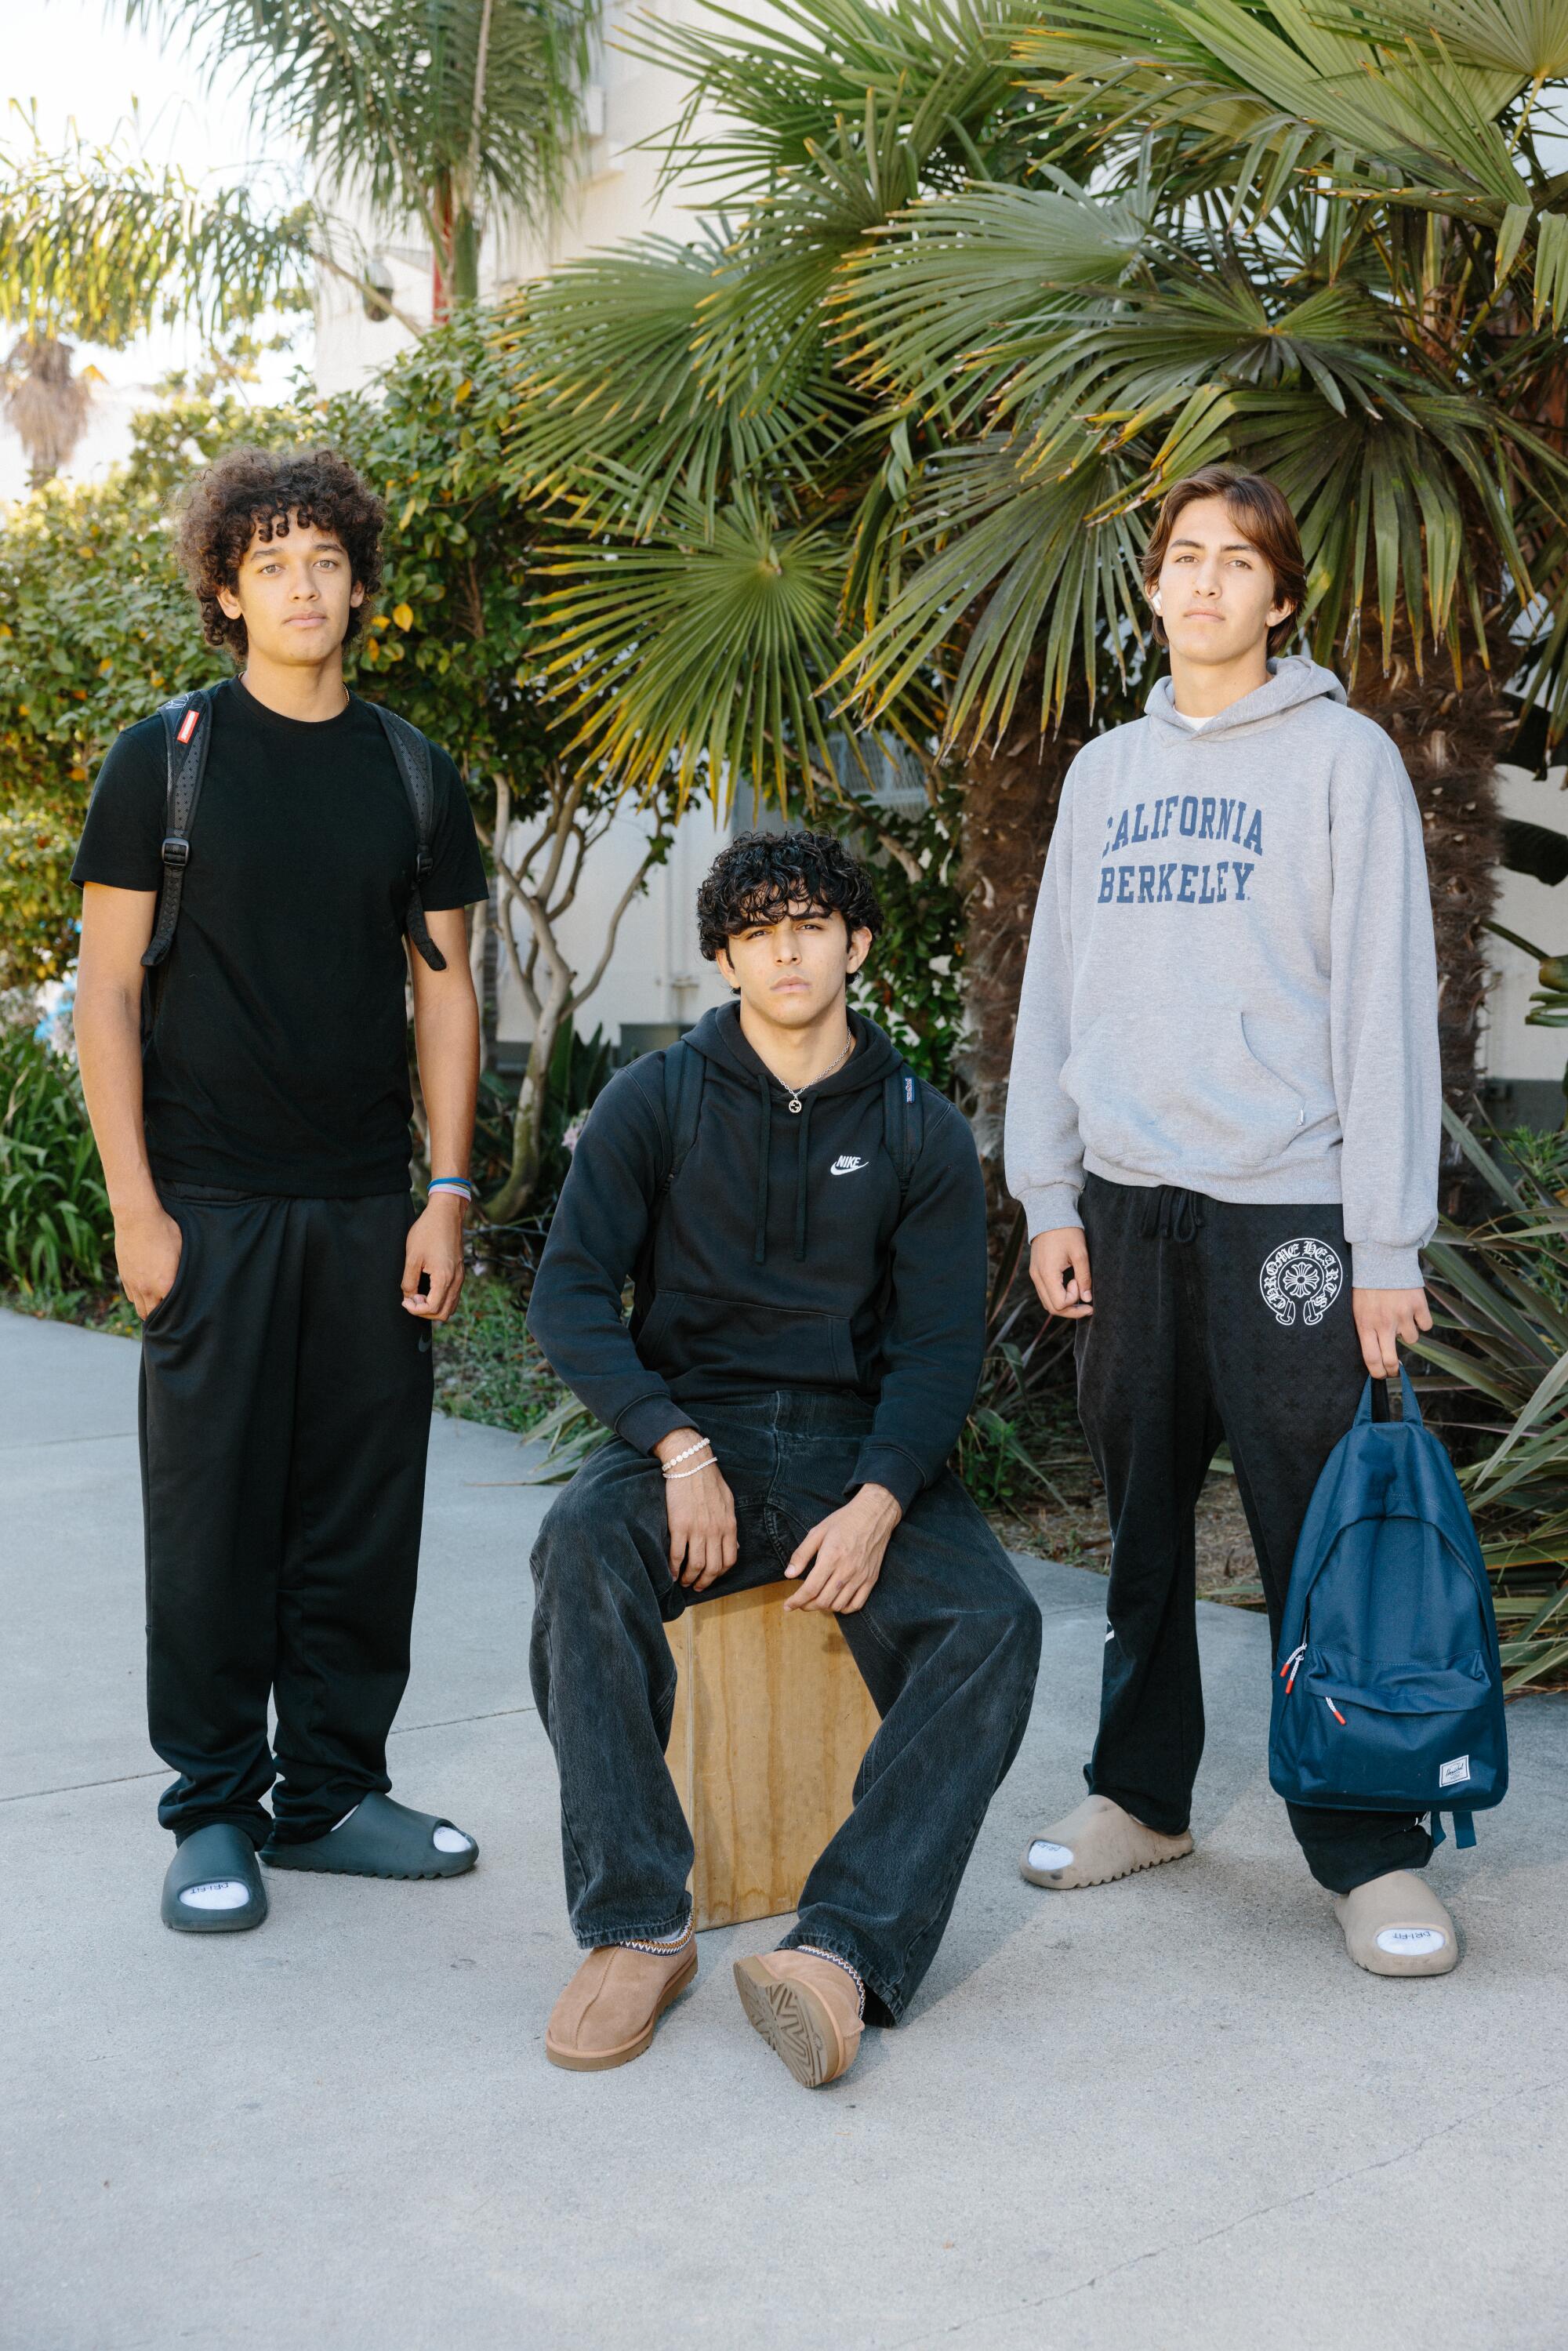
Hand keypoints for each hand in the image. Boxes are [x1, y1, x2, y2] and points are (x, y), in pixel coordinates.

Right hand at [115, 1201, 183, 1318]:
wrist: (137, 1218)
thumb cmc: (165, 1231)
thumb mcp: (183, 1251)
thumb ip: (184, 1274)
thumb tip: (189, 1286)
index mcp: (165, 1285)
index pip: (172, 1312)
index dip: (178, 1315)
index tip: (183, 1316)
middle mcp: (147, 1289)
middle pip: (153, 1315)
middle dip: (162, 1318)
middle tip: (171, 1316)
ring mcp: (133, 1284)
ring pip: (140, 1308)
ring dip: (149, 1310)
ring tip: (158, 1308)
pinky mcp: (124, 1277)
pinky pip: (131, 1297)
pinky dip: (139, 1299)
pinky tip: (147, 1294)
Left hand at [401, 1194, 465, 1322]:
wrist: (446, 1213)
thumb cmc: (428, 1232)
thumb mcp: (413, 1257)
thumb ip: (409, 1281)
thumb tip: (409, 1297)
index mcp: (445, 1278)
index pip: (433, 1308)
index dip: (416, 1309)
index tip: (405, 1300)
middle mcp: (456, 1280)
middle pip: (444, 1313)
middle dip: (425, 1312)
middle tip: (411, 1299)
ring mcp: (460, 1277)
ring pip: (450, 1306)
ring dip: (434, 1307)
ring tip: (419, 1294)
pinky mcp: (460, 1272)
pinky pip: (453, 1295)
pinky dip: (440, 1299)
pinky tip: (428, 1288)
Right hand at [656, 1427, 737, 1590]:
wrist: (691, 1464)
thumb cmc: (709, 1481)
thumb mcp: (729, 1503)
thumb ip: (730, 1526)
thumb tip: (735, 1545)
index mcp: (729, 1526)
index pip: (729, 1560)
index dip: (720, 1574)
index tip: (712, 1577)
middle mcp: (715, 1531)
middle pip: (712, 1568)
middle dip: (704, 1582)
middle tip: (696, 1586)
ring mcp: (697, 1530)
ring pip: (695, 1565)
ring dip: (688, 1578)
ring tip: (683, 1581)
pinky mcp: (679, 1526)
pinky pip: (677, 1554)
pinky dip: (673, 1568)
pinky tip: (671, 1572)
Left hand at [784, 1484, 900, 1613]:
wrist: (874, 1514)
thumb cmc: (844, 1521)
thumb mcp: (817, 1532)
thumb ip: (801, 1554)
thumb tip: (789, 1575)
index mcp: (831, 1557)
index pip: (810, 1589)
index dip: (796, 1601)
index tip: (787, 1606)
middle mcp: (846, 1570)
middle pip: (823, 1601)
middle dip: (807, 1606)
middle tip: (800, 1602)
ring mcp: (861, 1577)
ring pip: (838, 1605)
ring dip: (824, 1608)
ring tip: (816, 1601)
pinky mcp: (871, 1579)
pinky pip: (857, 1604)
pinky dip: (844, 1608)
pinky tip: (836, 1602)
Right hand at [1029, 1227, 1092, 1318]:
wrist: (1049, 1213)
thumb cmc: (1066, 1231)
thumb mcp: (1080, 1254)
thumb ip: (1084, 1278)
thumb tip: (1088, 1299)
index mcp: (1047, 1274)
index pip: (1059, 1304)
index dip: (1074, 1301)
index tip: (1081, 1283)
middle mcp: (1037, 1277)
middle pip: (1051, 1308)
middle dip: (1071, 1310)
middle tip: (1088, 1305)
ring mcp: (1034, 1275)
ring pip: (1047, 1302)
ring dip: (1064, 1303)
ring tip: (1079, 1292)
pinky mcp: (1036, 1271)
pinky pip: (1045, 1292)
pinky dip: (1058, 1295)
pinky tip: (1070, 1287)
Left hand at [1353, 1286, 1432, 1377]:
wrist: (1382, 1257)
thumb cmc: (1366, 1285)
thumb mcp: (1357, 1308)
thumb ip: (1365, 1328)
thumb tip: (1374, 1352)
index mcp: (1366, 1324)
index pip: (1371, 1359)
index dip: (1377, 1372)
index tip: (1381, 1375)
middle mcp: (1385, 1323)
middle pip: (1391, 1360)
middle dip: (1394, 1369)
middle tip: (1395, 1368)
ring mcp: (1403, 1315)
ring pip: (1412, 1340)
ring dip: (1407, 1332)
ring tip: (1399, 1317)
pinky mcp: (1419, 1305)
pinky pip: (1426, 1325)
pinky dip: (1421, 1320)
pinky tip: (1412, 1309)